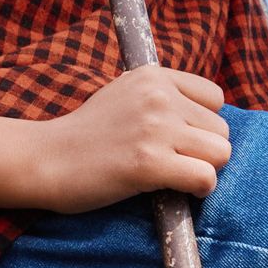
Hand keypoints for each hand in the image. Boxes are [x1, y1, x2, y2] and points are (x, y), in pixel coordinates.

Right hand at [29, 65, 231, 210]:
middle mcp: (158, 96)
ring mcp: (154, 128)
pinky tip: (177, 191)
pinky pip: (205, 178)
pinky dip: (199, 190)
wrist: (45, 160)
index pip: (215, 98)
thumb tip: (208, 121)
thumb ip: (162, 98)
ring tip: (176, 176)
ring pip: (220, 153)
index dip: (203, 124)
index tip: (180, 139)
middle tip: (173, 163)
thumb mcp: (124, 96)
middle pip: (221, 130)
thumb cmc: (86, 136)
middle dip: (204, 152)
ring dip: (204, 171)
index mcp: (153, 76)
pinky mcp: (149, 163)